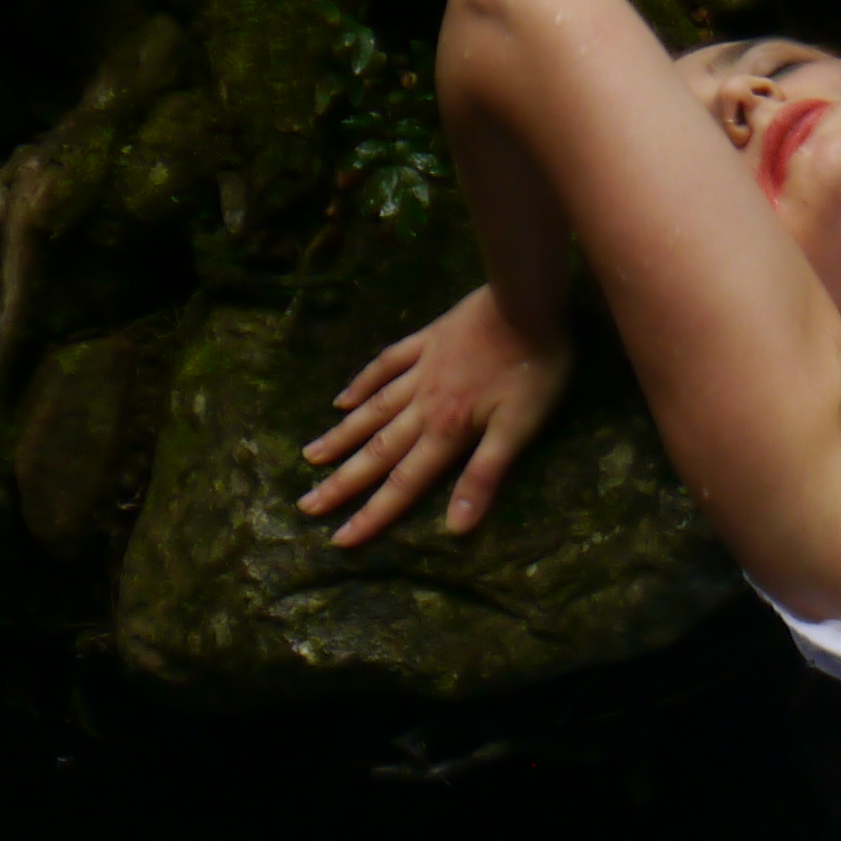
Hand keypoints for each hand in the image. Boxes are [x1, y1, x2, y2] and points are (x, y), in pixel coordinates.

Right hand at [304, 286, 572, 545]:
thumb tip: (456, 527)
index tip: (340, 539)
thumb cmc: (534, 369)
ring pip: (372, 411)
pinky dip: (361, 384)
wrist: (527, 302)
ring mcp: (420, 370)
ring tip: (311, 457)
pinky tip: (342, 399)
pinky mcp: (425, 342)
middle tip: (306, 505)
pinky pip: (384, 366)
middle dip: (343, 482)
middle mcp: (423, 405)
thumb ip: (484, 475)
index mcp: (447, 431)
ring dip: (342, 437)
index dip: (374, 513)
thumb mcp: (520, 429)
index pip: (404, 482)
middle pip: (378, 451)